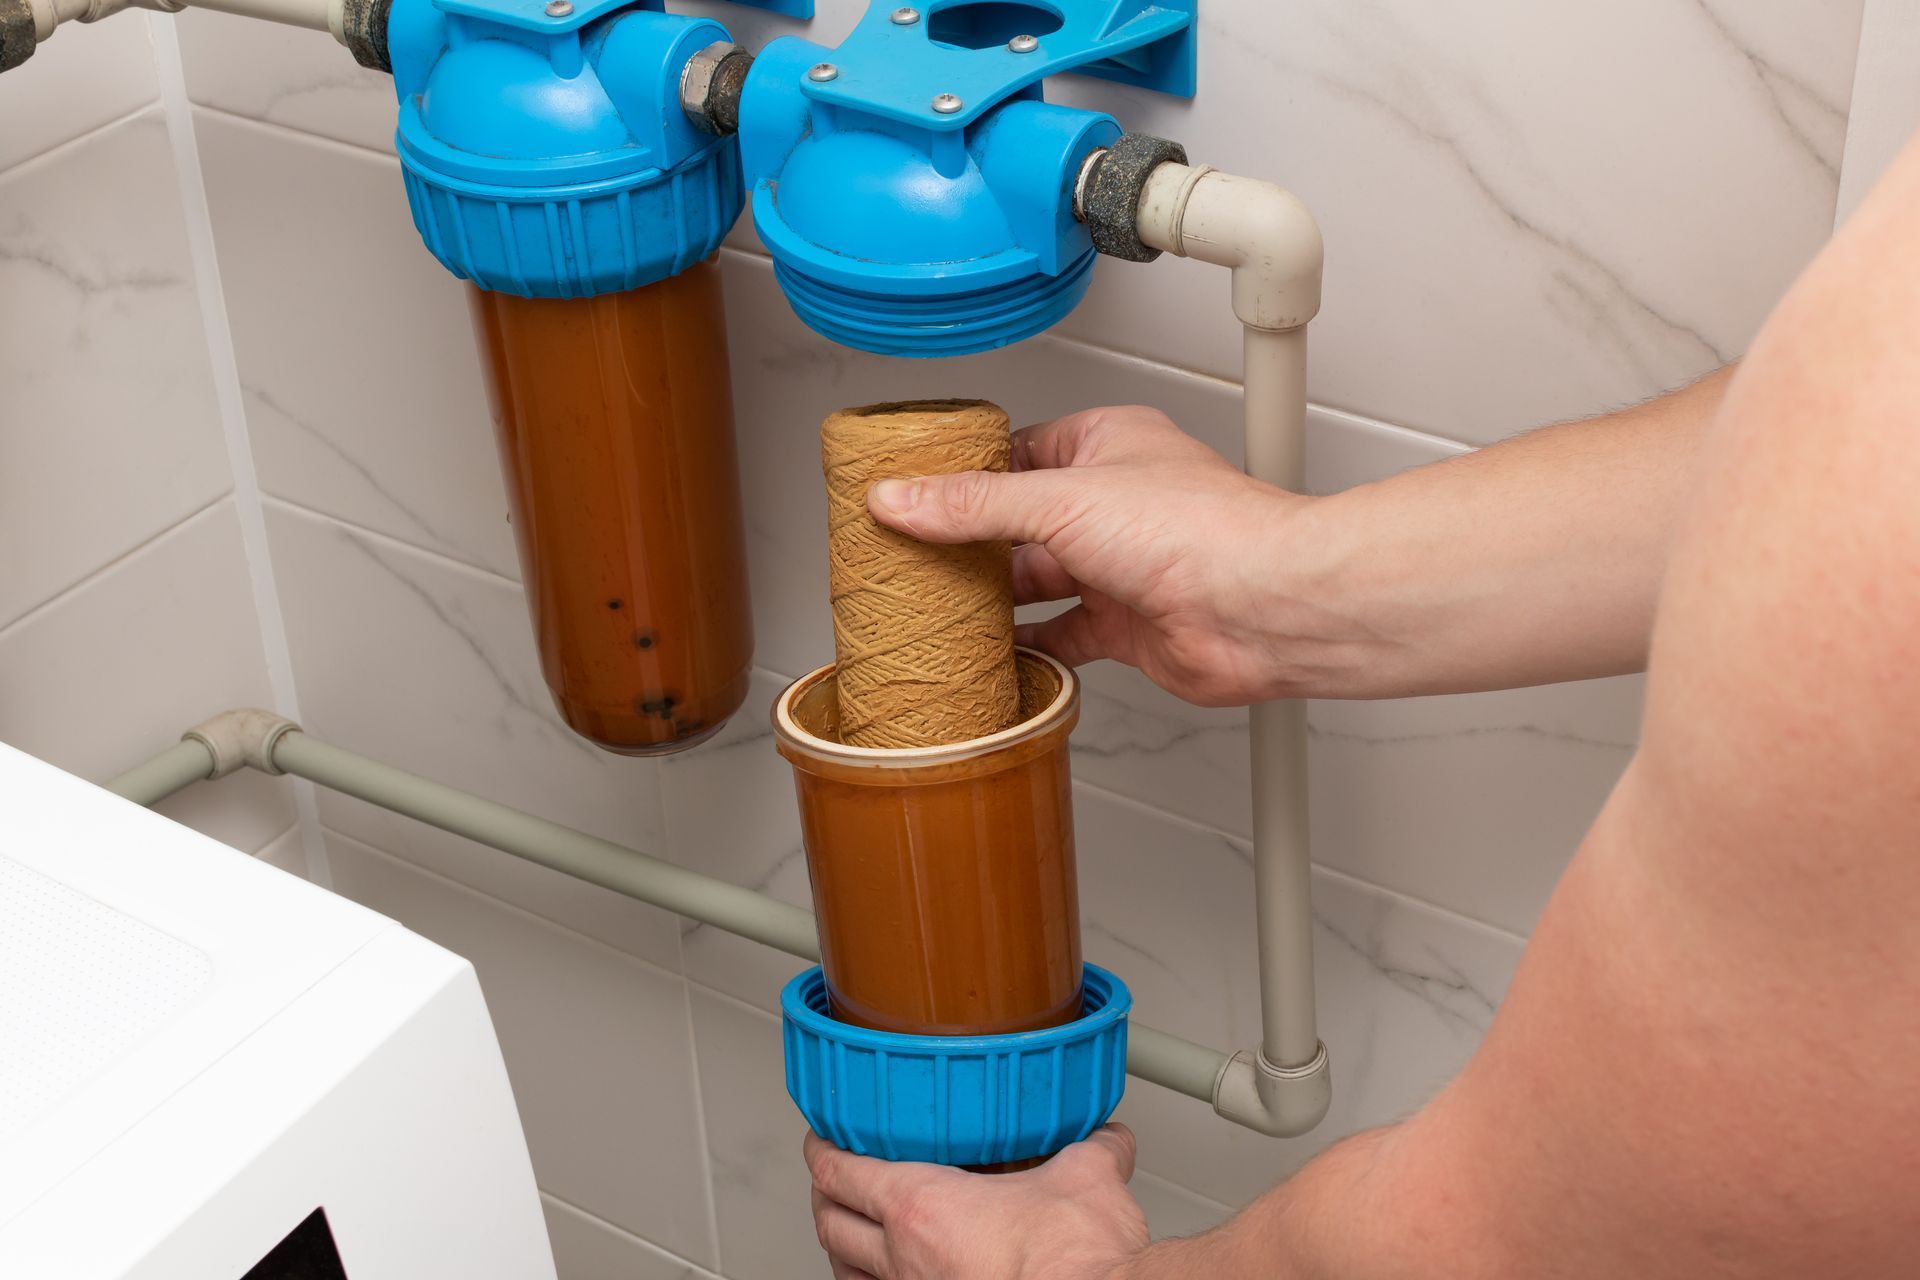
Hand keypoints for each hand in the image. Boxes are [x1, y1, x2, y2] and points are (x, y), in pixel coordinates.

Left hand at [805, 1126, 1148, 1279]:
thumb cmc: (1073, 1262)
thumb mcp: (1087, 1178)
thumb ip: (1093, 1150)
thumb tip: (1106, 1142)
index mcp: (922, 1207)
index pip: (839, 1171)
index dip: (822, 1150)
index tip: (822, 1138)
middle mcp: (905, 1259)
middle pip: (831, 1223)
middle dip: (825, 1196)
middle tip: (832, 1178)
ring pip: (849, 1273)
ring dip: (844, 1248)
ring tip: (854, 1233)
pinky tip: (896, 1278)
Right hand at [865, 405, 1310, 705]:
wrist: (1261, 608)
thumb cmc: (1198, 530)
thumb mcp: (1059, 500)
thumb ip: (974, 504)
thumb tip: (901, 498)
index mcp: (1105, 445)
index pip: (1014, 452)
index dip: (961, 474)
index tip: (908, 494)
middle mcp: (1114, 502)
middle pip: (1019, 521)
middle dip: (969, 542)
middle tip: (907, 557)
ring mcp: (1120, 566)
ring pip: (1038, 580)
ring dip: (993, 597)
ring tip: (932, 605)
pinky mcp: (1126, 626)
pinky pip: (1062, 635)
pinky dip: (1027, 645)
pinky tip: (990, 651)